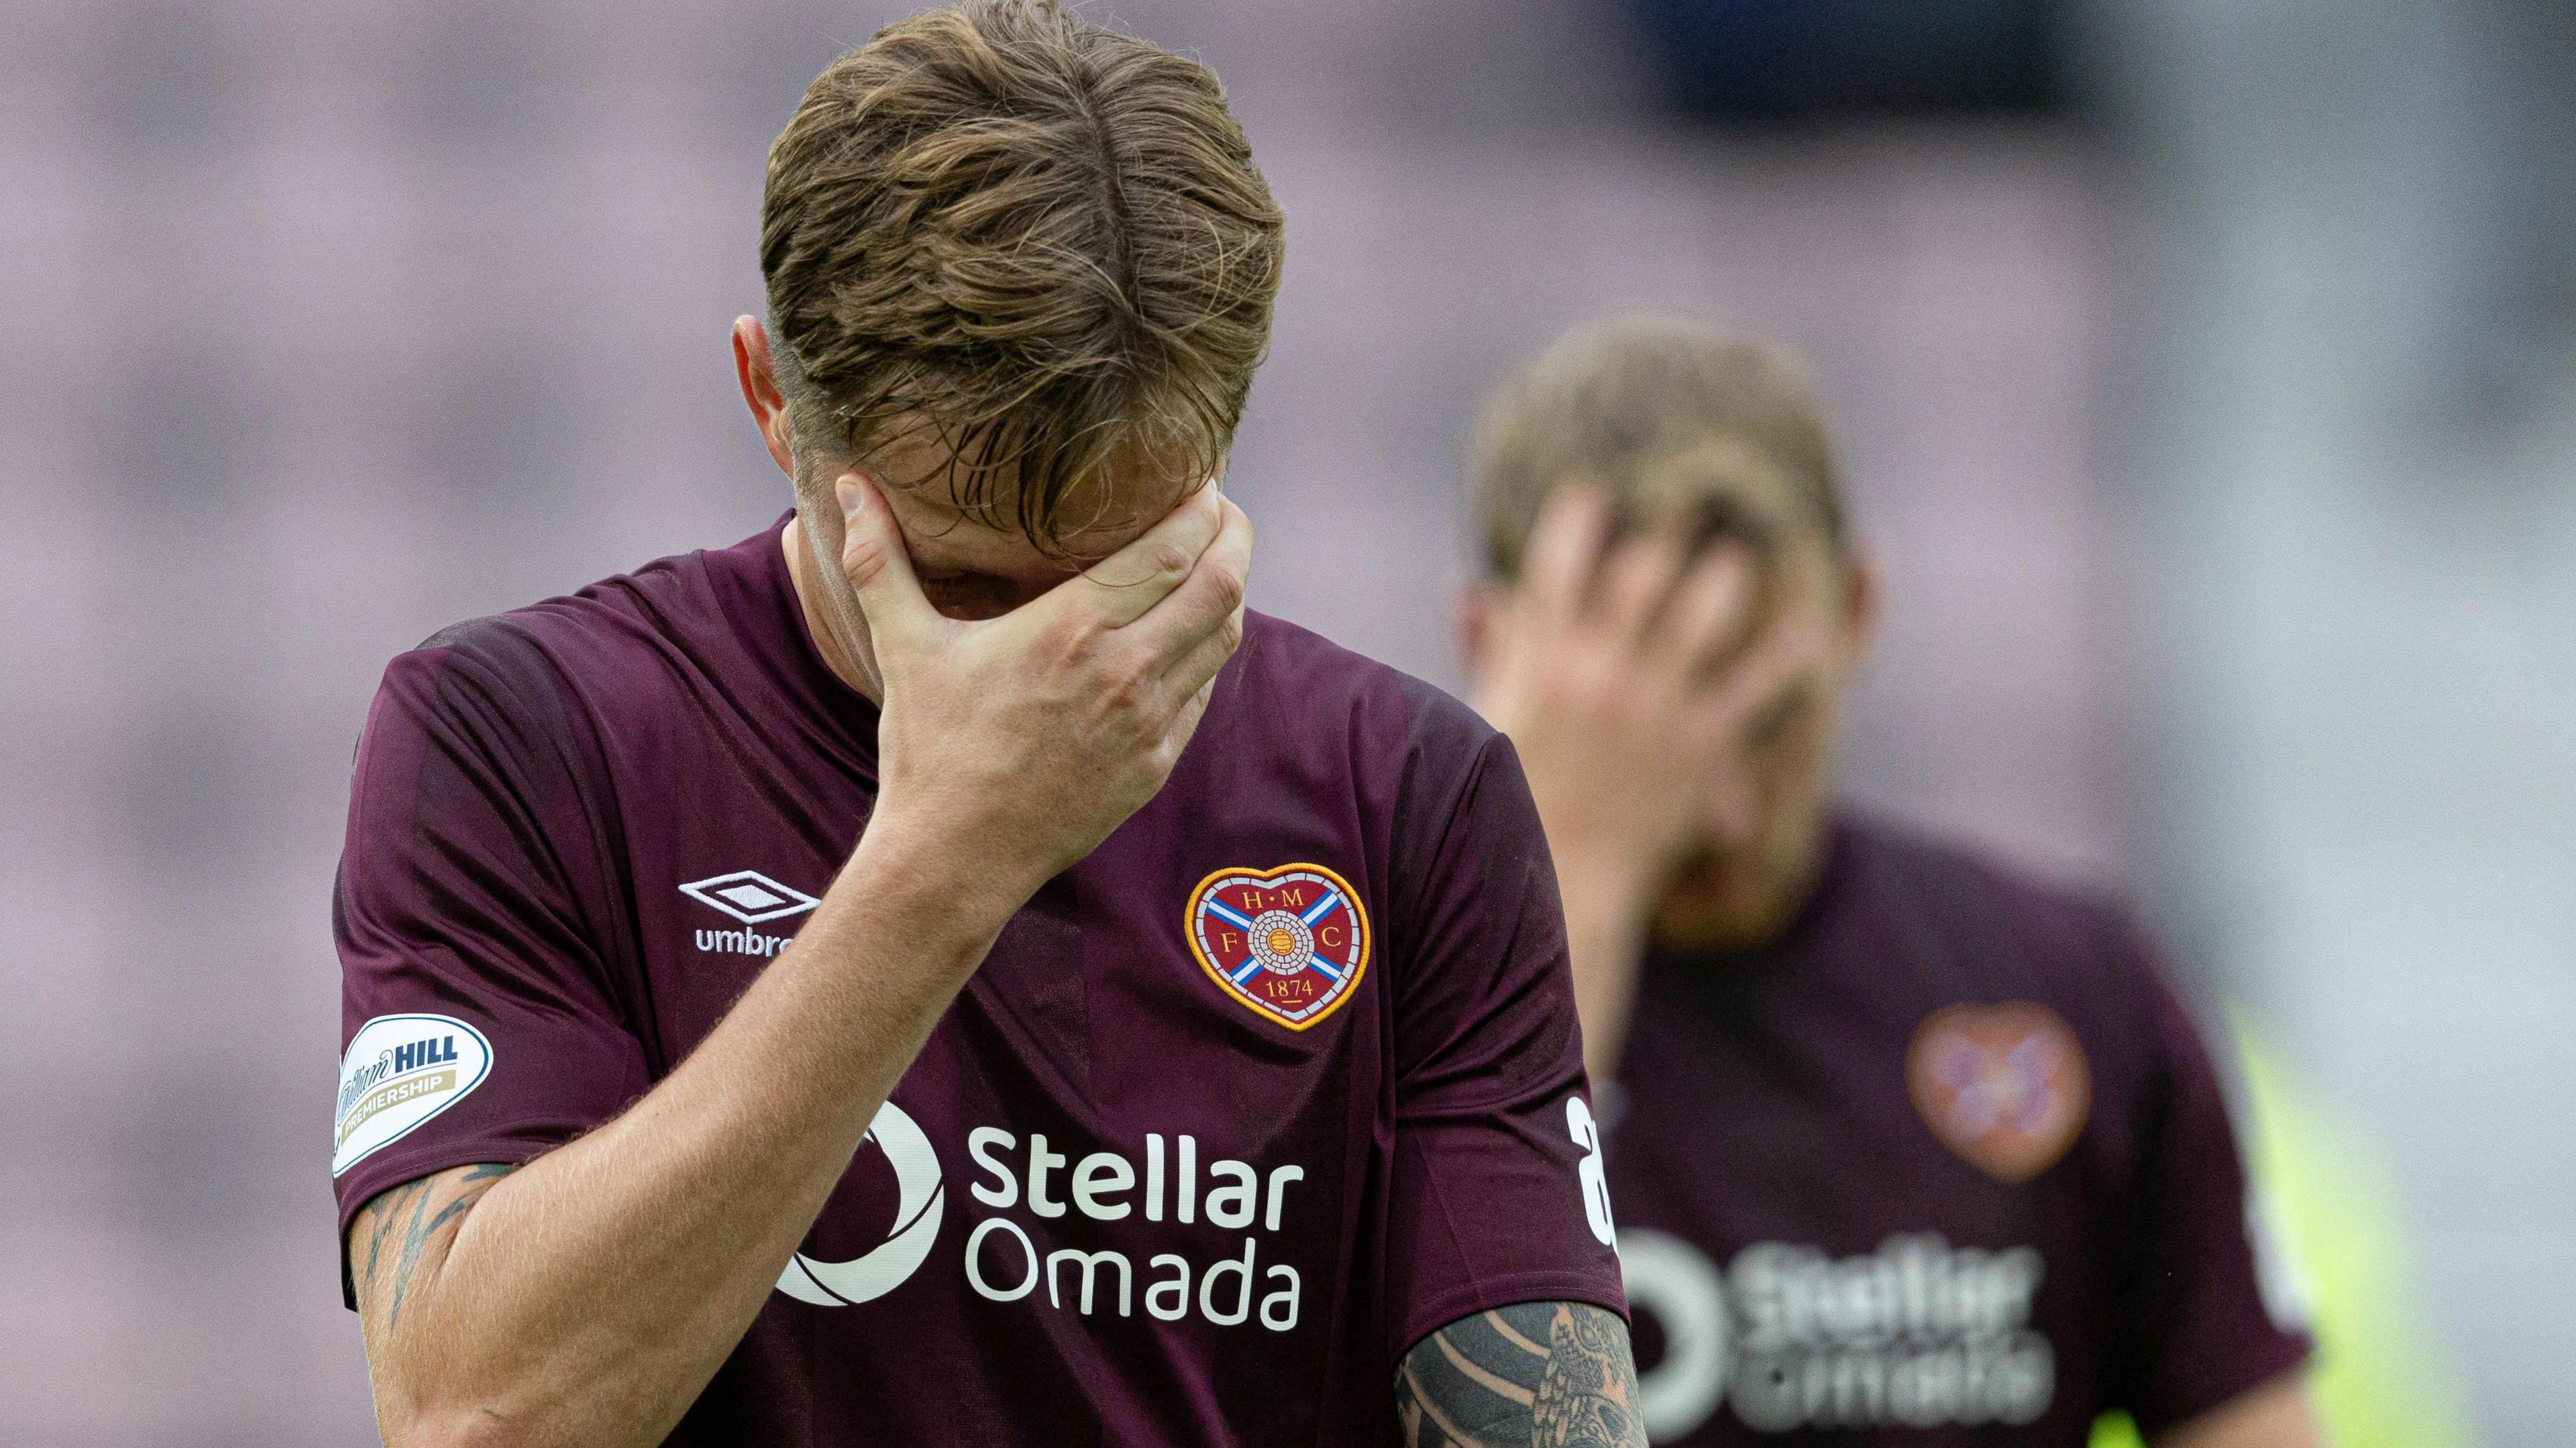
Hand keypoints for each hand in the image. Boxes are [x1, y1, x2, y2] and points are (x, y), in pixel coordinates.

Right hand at [838, 474, 1250, 912]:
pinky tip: (1190, 635)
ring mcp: (1147, 723)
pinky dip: (1207, 654)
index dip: (1203, 508)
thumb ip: (878, 559)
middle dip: (1234, 536)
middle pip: (1220, 585)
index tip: (1202, 479)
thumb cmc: (928, 749)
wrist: (955, 856)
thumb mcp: (903, 645)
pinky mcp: (1155, 764)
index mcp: (1069, 629)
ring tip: (1215, 562)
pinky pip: (1203, 693)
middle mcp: (1123, 671)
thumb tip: (846, 486)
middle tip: (1222, 510)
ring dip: (1228, 593)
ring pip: (1223, 639)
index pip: (1171, 550)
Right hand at [1471, 487, 1824, 1078]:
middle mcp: (1597, 672)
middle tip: (1686, 504)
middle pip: (1640, 574)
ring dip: (1723, 578)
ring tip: (1733, 562)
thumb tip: (1469, 590)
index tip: (1593, 493)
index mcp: (1541, 660)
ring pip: (1703, 611)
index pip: (1558, 562)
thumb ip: (1493, 649)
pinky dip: (1784, 654)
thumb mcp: (1490, 716)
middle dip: (1664, 532)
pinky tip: (1804, 632)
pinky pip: (1756, 683)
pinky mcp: (1700, 743)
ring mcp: (1653, 705)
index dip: (1578, 518)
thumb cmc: (1517, 796)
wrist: (1565, 879)